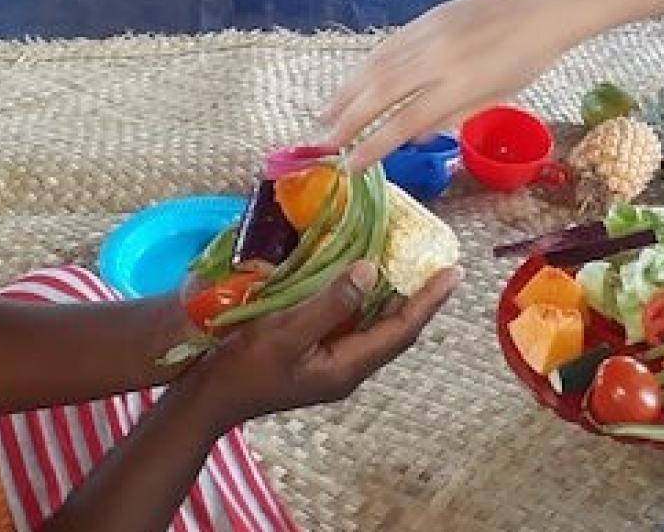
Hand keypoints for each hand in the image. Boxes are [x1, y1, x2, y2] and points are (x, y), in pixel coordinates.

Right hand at [194, 261, 459, 432]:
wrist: (209, 398)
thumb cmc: (245, 368)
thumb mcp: (287, 333)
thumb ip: (330, 303)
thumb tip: (370, 270)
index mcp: (348, 367)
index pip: (401, 330)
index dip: (429, 301)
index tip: (454, 272)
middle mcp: (348, 367)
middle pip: (395, 329)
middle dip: (420, 299)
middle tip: (439, 264)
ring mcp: (332, 363)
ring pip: (375, 326)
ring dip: (394, 297)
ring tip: (410, 265)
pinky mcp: (316, 355)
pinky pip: (353, 324)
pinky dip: (365, 300)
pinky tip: (361, 279)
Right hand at [322, 0, 586, 168]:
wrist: (544, 4)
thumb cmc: (530, 57)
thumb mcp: (497, 95)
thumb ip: (453, 115)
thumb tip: (415, 134)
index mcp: (461, 85)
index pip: (405, 122)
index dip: (374, 147)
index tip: (350, 167)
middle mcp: (438, 59)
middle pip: (381, 93)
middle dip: (348, 121)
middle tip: (323, 144)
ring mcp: (429, 34)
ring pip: (376, 65)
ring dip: (346, 92)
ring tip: (325, 115)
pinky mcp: (427, 17)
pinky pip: (388, 45)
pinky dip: (365, 66)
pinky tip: (353, 80)